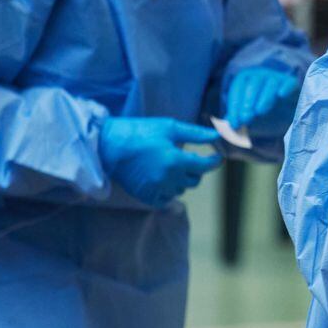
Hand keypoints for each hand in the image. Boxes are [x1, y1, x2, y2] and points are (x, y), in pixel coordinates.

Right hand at [99, 118, 221, 207]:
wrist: (109, 146)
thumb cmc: (140, 132)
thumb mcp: (170, 127)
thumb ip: (196, 134)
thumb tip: (218, 134)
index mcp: (175, 160)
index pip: (205, 167)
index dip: (214, 162)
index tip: (217, 157)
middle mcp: (167, 178)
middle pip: (195, 180)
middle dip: (196, 170)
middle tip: (188, 159)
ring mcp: (156, 190)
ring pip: (181, 190)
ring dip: (181, 180)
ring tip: (171, 166)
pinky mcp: (145, 196)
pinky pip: (166, 200)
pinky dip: (168, 191)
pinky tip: (163, 179)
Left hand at [226, 67, 300, 130]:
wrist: (285, 112)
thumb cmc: (261, 111)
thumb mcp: (247, 115)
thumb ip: (236, 118)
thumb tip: (225, 125)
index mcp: (245, 79)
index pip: (237, 90)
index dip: (234, 106)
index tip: (235, 123)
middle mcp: (260, 75)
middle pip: (252, 85)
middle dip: (247, 102)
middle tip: (246, 119)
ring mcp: (276, 77)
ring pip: (269, 83)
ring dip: (263, 97)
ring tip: (259, 112)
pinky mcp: (291, 82)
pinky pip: (288, 82)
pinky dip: (285, 87)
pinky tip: (281, 95)